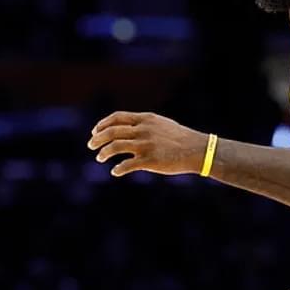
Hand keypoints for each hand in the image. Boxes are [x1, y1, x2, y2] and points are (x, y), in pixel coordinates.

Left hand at [87, 111, 208, 176]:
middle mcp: (144, 130)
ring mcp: (146, 144)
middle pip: (112, 131)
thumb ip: (145, 124)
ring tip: (100, 158)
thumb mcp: (162, 124)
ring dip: (104, 153)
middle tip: (91, 145)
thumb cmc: (180, 138)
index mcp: (146, 119)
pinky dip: (118, 169)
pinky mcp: (150, 160)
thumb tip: (127, 128)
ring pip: (115, 146)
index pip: (118, 117)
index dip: (103, 124)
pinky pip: (127, 165)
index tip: (95, 131)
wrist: (198, 150)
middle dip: (97, 138)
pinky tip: (116, 171)